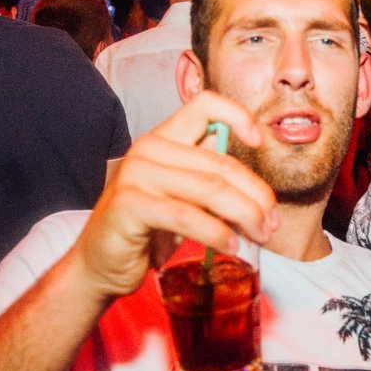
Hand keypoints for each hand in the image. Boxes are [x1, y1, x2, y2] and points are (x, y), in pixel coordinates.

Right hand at [68, 91, 276, 300]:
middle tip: (271, 223)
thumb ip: (210, 183)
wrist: (100, 264)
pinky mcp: (130, 203)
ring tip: (259, 236)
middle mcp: (148, 149)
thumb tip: (259, 193)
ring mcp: (137, 174)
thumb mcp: (183, 200)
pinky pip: (186, 215)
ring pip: (210, 189)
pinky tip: (231, 247)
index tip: (258, 143)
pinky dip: (216, 232)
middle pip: (220, 162)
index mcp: (163, 139)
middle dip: (256, 195)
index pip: (204, 105)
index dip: (237, 116)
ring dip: (245, 215)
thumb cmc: (147, 231)